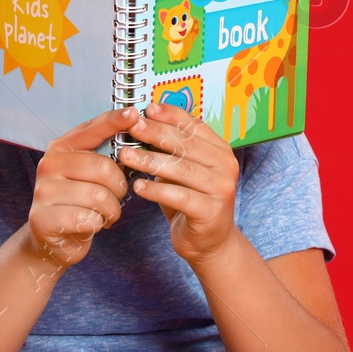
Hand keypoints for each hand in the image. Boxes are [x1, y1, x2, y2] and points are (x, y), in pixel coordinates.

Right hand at [27, 107, 133, 268]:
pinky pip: (87, 219)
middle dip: (119, 187)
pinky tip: (92, 225)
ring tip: (105, 214)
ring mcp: (43, 191)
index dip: (115, 121)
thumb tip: (136, 132)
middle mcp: (49, 164)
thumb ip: (106, 155)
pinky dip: (98, 224)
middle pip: (103, 168)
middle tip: (116, 198)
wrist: (53, 240)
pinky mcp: (42, 218)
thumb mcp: (90, 175)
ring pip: (99, 196)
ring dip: (112, 210)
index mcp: (61, 147)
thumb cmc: (80, 203)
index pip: (92, 128)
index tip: (134, 113)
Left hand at [120, 102, 238, 264]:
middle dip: (156, 134)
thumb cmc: (191, 202)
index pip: (195, 126)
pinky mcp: (211, 212)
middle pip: (187, 145)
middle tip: (132, 128)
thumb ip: (173, 150)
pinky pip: (179, 196)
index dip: (171, 115)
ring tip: (126, 156)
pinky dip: (156, 190)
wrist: (209, 243)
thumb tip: (144, 122)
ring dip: (150, 160)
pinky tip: (138, 186)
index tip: (147, 109)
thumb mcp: (183, 171)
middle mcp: (226, 167)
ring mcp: (221, 190)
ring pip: (181, 169)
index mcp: (221, 151)